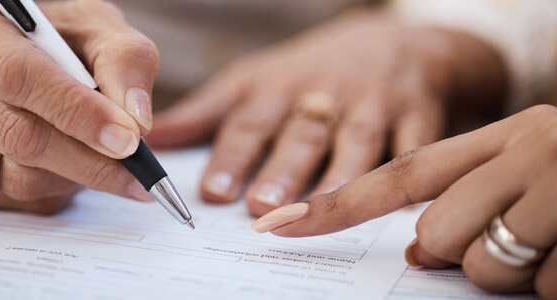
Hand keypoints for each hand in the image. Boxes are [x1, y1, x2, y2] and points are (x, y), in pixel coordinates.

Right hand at [0, 0, 159, 212]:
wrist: (3, 50)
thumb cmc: (53, 36)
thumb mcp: (95, 28)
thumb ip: (124, 62)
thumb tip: (135, 121)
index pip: (19, 74)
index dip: (77, 112)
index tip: (127, 140)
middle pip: (14, 134)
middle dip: (86, 160)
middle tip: (135, 172)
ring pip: (11, 175)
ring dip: (71, 177)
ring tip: (101, 160)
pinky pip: (3, 197)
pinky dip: (48, 191)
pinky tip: (66, 166)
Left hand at [145, 9, 505, 216]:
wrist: (397, 43)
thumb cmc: (311, 72)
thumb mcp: (254, 81)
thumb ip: (205, 113)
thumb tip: (154, 138)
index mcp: (279, 87)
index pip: (250, 121)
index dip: (231, 155)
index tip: (211, 192)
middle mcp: (324, 94)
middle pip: (301, 133)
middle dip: (281, 169)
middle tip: (260, 206)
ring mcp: (373, 104)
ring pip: (356, 143)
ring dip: (336, 177)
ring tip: (316, 210)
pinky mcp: (418, 116)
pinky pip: (415, 146)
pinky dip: (408, 170)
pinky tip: (397, 205)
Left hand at [252, 105, 556, 297]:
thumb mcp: (529, 170)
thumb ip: (468, 197)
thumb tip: (420, 249)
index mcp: (500, 136)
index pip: (399, 175)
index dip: (336, 204)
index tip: (278, 225)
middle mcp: (526, 152)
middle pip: (439, 233)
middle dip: (462, 253)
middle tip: (515, 235)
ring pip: (487, 266)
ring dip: (517, 272)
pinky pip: (546, 286)